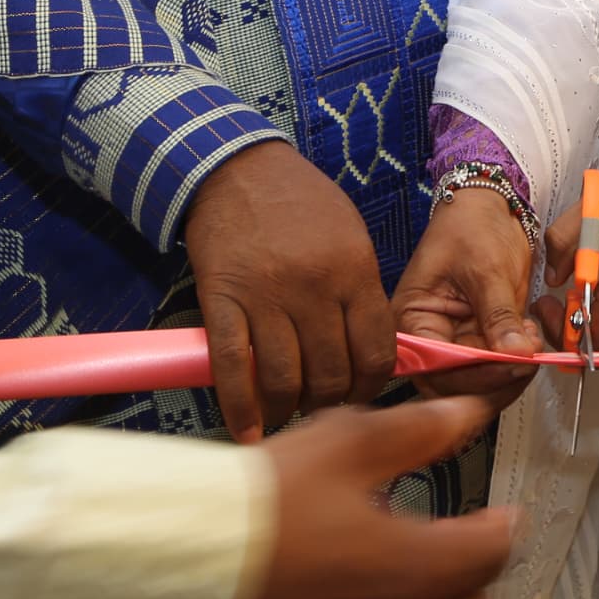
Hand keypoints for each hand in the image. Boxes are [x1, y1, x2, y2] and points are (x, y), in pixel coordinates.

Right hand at [186, 142, 395, 442]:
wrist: (237, 168)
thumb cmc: (300, 202)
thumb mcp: (350, 236)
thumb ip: (361, 291)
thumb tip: (372, 350)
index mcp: (354, 271)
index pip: (376, 351)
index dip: (373, 387)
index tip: (363, 396)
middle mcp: (314, 289)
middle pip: (331, 374)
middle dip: (330, 403)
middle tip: (323, 410)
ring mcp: (265, 298)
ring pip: (284, 380)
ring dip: (288, 410)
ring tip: (288, 415)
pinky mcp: (221, 302)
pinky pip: (233, 368)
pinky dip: (240, 408)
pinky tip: (247, 429)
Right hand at [227, 396, 517, 598]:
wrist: (180, 564)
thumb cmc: (258, 508)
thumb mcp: (344, 444)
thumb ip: (417, 431)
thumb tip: (463, 415)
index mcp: (421, 566)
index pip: (496, 548)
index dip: (502, 520)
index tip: (501, 506)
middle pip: (470, 596)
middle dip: (471, 559)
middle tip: (460, 528)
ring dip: (435, 592)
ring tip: (408, 555)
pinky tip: (362, 584)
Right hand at [393, 187, 545, 408]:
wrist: (490, 209)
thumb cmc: (471, 227)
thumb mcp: (485, 268)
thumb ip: (498, 314)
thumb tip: (515, 354)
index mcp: (411, 321)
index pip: (436, 365)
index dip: (476, 372)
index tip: (512, 362)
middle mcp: (428, 339)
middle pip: (455, 383)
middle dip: (497, 375)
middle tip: (529, 355)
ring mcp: (455, 342)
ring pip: (481, 381)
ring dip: (512, 369)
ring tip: (531, 339)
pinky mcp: (479, 340)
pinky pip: (497, 365)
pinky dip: (518, 359)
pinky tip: (529, 336)